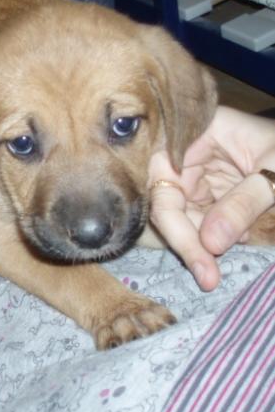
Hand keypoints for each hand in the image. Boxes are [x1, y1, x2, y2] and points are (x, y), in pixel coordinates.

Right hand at [149, 106, 274, 290]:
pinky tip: (239, 239)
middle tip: (209, 277)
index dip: (176, 223)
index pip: (165, 182)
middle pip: (166, 203)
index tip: (201, 260)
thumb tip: (211, 243)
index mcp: (194, 134)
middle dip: (188, 240)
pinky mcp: (205, 191)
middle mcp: (183, 154)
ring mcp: (193, 174)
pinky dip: (213, 237)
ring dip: (201, 243)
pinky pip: (196, 220)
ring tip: (226, 259)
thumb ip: (245, 203)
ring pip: (179, 216)